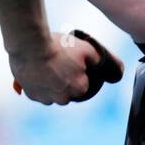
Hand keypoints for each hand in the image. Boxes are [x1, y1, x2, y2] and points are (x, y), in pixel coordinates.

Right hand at [9, 30, 124, 104]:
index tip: (71, 64)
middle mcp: (63, 99)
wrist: (31, 45)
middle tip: (58, 64)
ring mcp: (45, 99)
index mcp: (79, 89)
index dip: (78, 74)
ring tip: (46, 67)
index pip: (82, 86)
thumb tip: (113, 67)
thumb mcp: (87, 49)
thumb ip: (100, 60)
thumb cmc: (60, 47)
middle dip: (64, 81)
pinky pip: (37, 92)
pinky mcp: (30, 95)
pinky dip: (37, 84)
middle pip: (66, 92)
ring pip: (51, 94)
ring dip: (50, 84)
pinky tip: (36, 71)